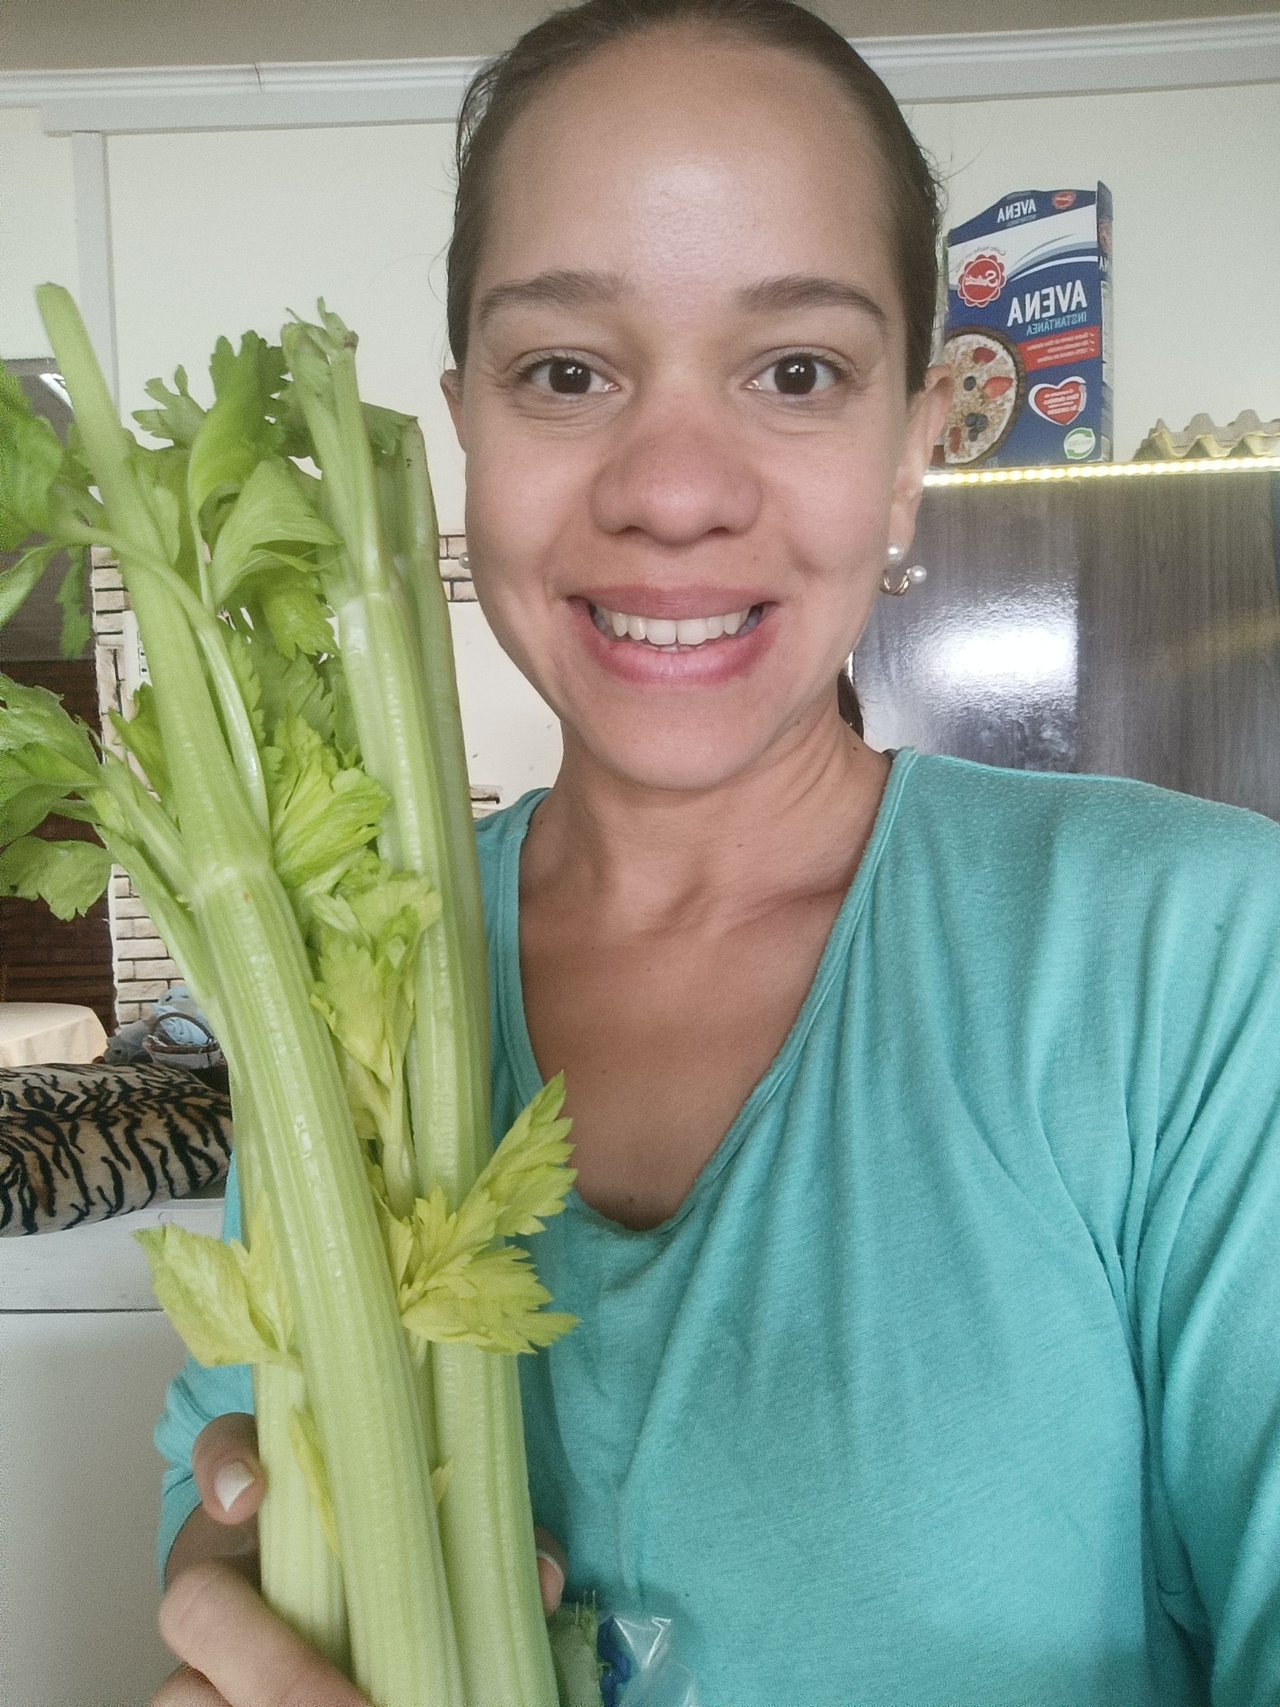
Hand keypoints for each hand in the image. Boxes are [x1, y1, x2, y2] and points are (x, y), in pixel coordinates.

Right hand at [152, 1413, 566, 1704]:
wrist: (342, 1614)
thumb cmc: (389, 1552)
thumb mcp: (431, 1530)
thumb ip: (479, 1538)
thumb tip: (541, 1573)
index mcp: (268, 1501)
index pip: (222, 1451)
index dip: (225, 1466)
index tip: (256, 1493)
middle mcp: (215, 1571)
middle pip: (190, 1604)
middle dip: (272, 1667)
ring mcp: (200, 1652)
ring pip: (181, 1695)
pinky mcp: (207, 1701)